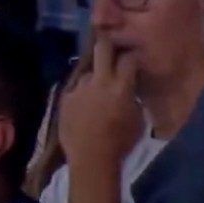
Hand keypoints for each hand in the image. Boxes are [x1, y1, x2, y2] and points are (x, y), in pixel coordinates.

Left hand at [57, 37, 143, 164]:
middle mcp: (99, 81)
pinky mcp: (65, 98)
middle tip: (110, 46)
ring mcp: (79, 88)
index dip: (131, 54)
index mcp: (121, 86)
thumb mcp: (138, 119)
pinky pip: (75, 89)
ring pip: (86, 72)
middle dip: (106, 43)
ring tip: (95, 90)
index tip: (132, 57)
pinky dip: (81, 94)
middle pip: (102, 48)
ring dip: (93, 78)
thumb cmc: (121, 142)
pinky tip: (83, 105)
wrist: (91, 159)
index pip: (128, 57)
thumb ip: (133, 98)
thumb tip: (130, 89)